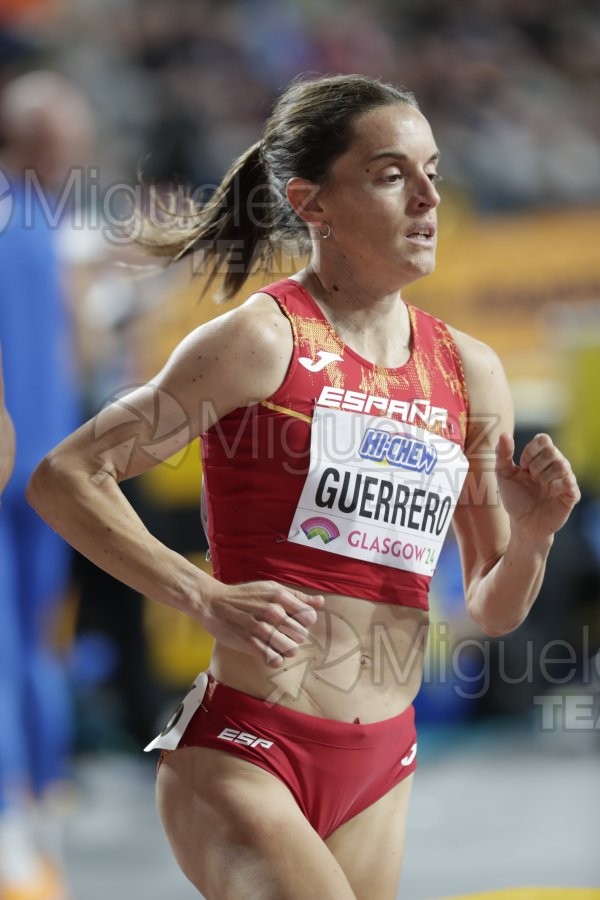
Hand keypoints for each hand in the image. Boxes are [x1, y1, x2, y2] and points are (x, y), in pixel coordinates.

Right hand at [199, 579, 324, 667]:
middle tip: (282, 634)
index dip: (304, 622)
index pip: (310, 617)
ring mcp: (261, 628)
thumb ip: (297, 597)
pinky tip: (267, 652)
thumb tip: (320, 602)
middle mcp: (273, 611)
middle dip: (294, 637)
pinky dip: (274, 659)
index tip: (293, 622)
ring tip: (275, 645)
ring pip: (291, 650)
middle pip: (301, 635)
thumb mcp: (271, 588)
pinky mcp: (249, 643)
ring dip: (285, 650)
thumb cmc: (244, 596)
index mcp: (280, 596)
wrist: (213, 603)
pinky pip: (274, 660)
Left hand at [495, 432, 579, 542]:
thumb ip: (502, 454)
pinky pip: (570, 482)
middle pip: (552, 451)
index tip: (522, 465)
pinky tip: (550, 492)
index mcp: (540, 459)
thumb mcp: (503, 475)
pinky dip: (557, 486)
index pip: (543, 440)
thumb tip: (504, 434)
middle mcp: (554, 466)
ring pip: (562, 465)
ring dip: (545, 476)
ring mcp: (564, 480)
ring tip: (540, 487)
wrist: (523, 524)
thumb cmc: (515, 498)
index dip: (531, 450)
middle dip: (537, 464)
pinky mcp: (571, 495)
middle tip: (532, 478)